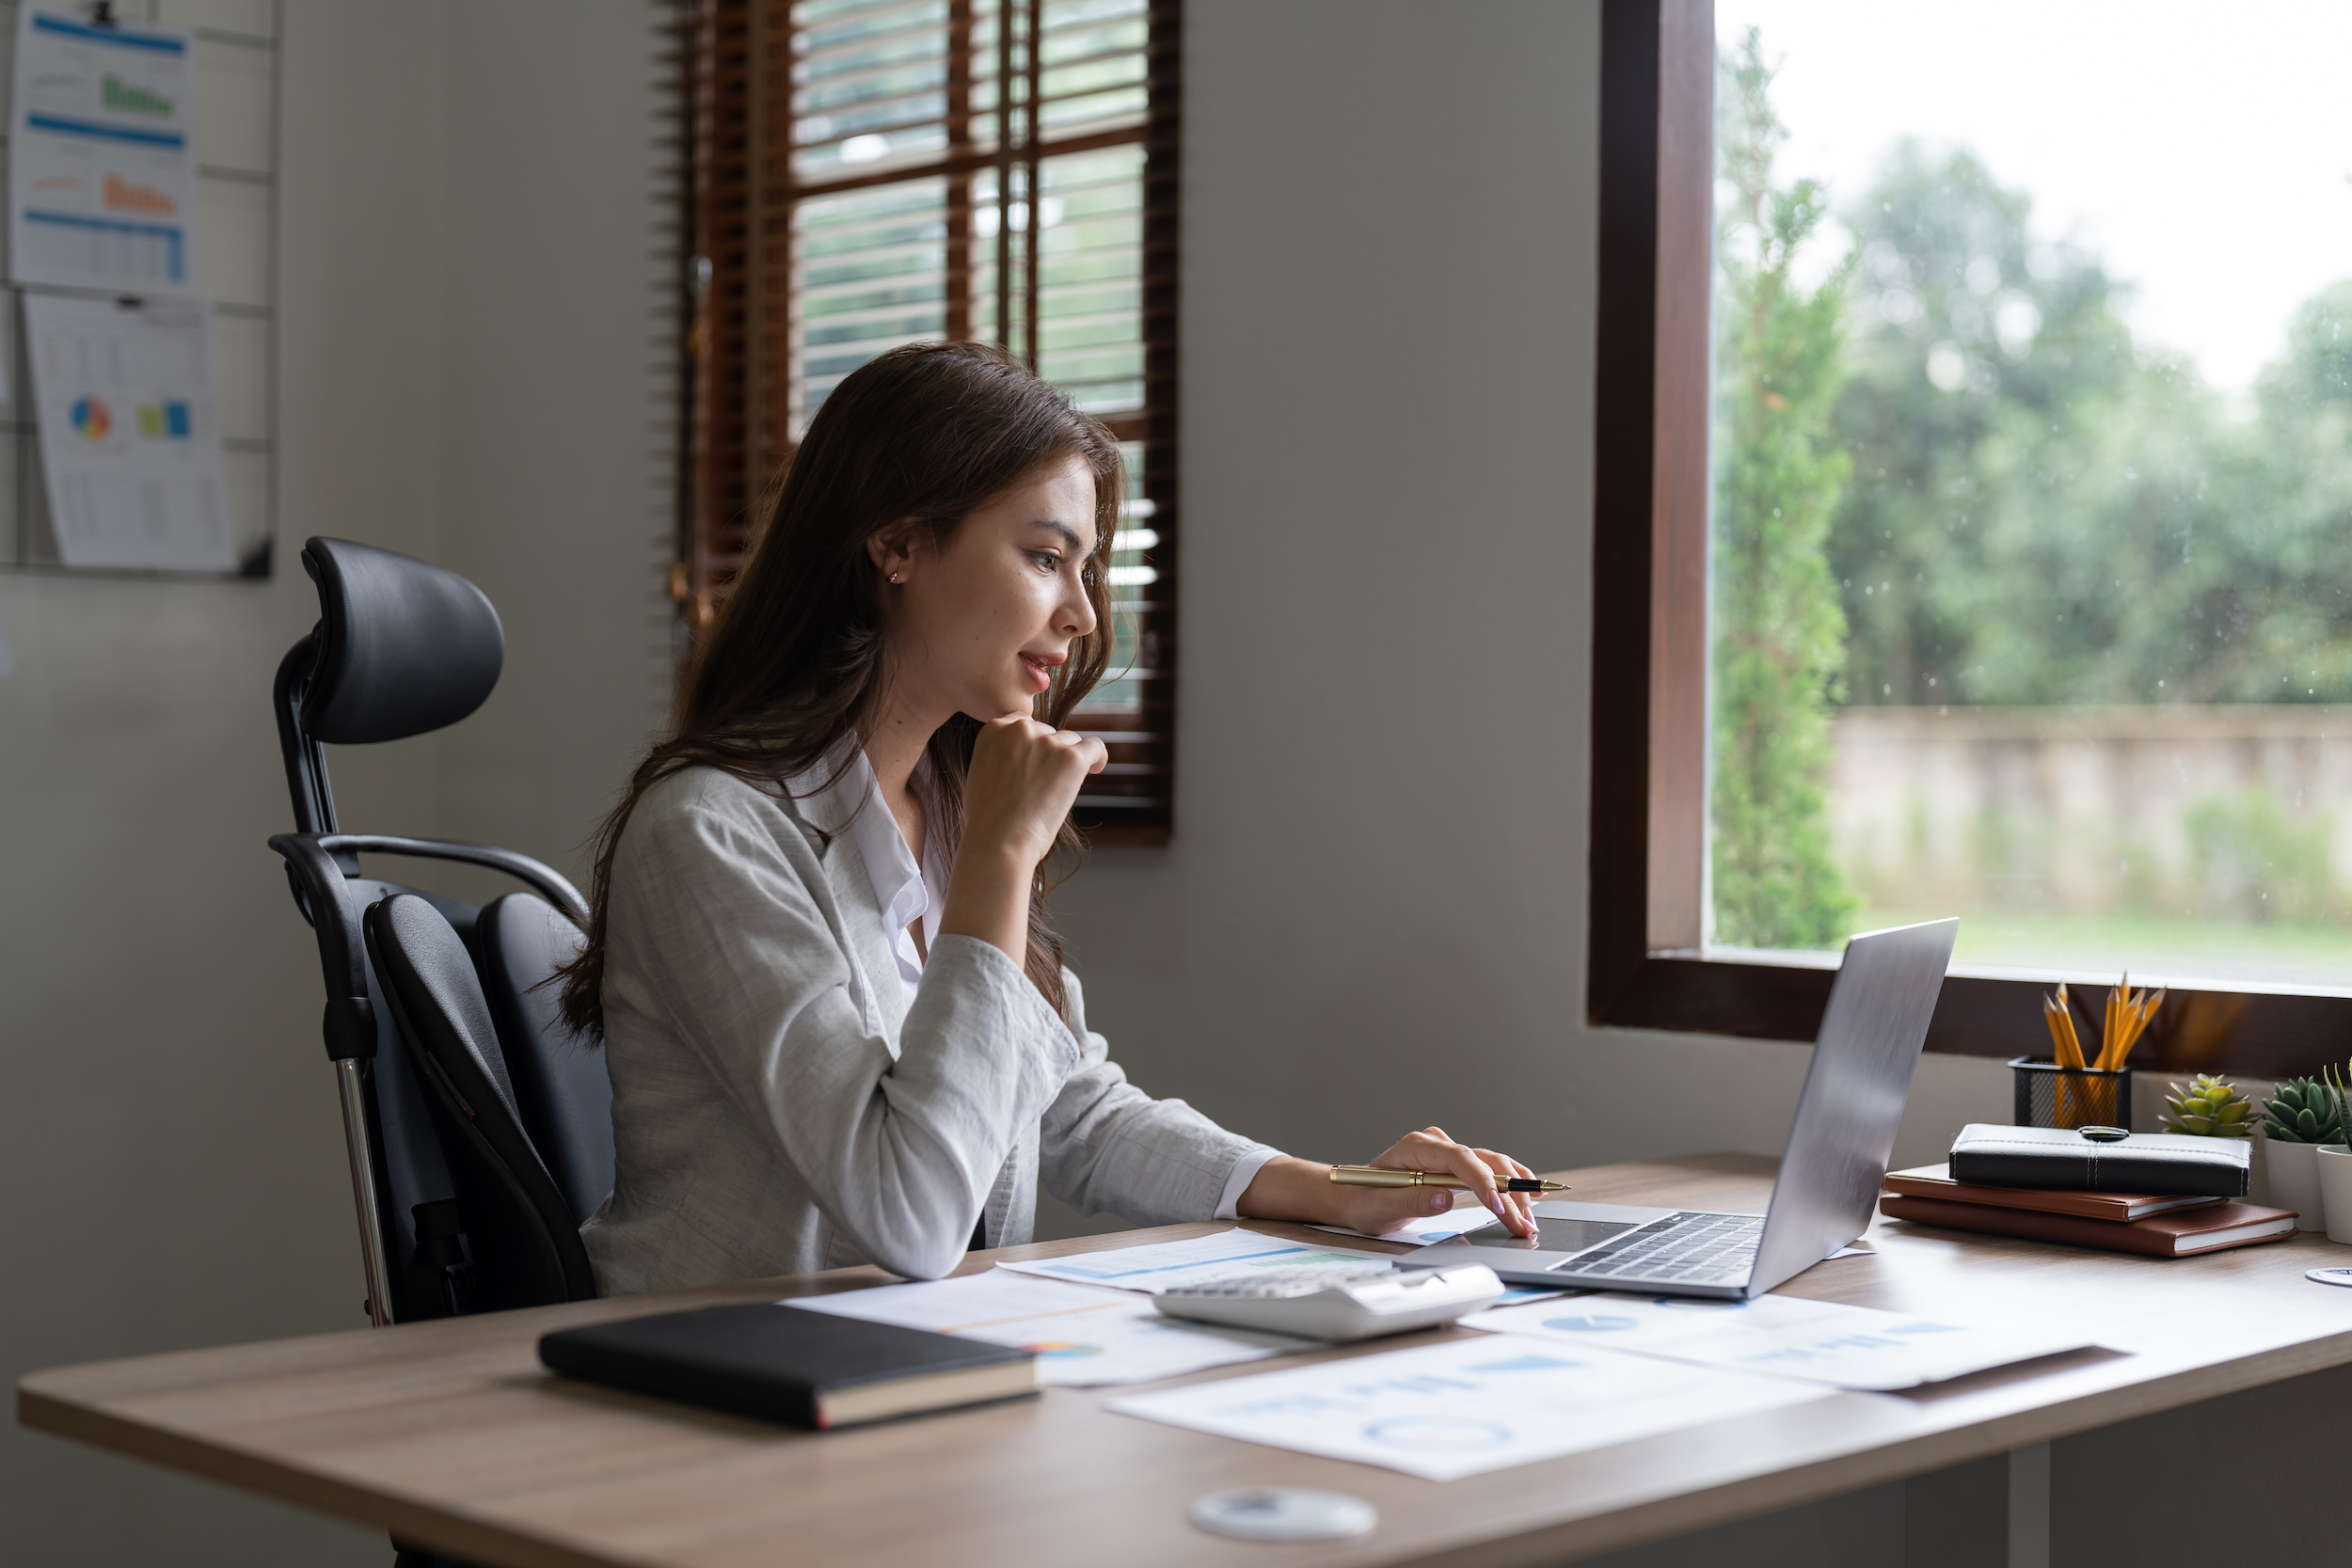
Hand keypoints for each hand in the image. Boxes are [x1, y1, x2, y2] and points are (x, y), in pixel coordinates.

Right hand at [962, 714, 1106, 868]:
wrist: (999, 839)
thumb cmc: (987, 818)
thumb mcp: (980, 772)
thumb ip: (1000, 753)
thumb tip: (1024, 755)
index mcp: (994, 729)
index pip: (1023, 723)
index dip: (1033, 742)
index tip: (1038, 760)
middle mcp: (1020, 729)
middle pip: (1047, 732)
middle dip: (1049, 754)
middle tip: (1044, 785)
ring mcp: (1047, 741)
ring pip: (1069, 741)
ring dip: (1067, 760)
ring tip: (1058, 790)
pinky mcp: (1071, 758)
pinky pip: (1095, 746)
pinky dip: (1097, 756)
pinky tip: (1096, 769)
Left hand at [1236, 1129, 1539, 1238]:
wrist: (1355, 1197)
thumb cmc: (1363, 1201)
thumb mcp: (1380, 1208)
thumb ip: (1411, 1202)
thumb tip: (1445, 1198)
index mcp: (1416, 1147)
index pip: (1459, 1159)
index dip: (1483, 1182)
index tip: (1499, 1207)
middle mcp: (1437, 1144)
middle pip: (1483, 1162)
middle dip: (1508, 1194)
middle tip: (1524, 1225)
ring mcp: (1448, 1153)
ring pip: (1492, 1164)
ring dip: (1515, 1190)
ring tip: (1531, 1217)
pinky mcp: (1456, 1165)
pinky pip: (1490, 1169)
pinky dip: (1511, 1183)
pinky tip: (1530, 1194)